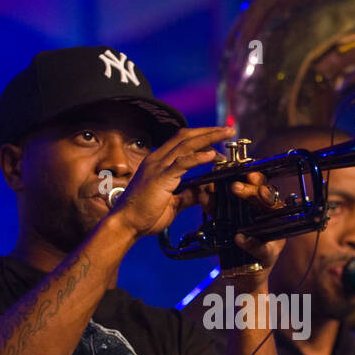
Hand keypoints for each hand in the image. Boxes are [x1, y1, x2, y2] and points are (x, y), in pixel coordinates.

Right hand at [106, 126, 235, 236]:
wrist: (126, 224)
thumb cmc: (145, 216)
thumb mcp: (173, 203)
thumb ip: (188, 194)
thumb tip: (204, 191)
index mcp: (158, 163)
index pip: (182, 142)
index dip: (202, 137)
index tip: (219, 138)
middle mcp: (157, 160)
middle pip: (186, 137)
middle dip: (209, 131)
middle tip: (228, 129)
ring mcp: (158, 167)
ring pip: (186, 144)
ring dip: (209, 138)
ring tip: (226, 134)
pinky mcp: (160, 178)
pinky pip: (182, 163)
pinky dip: (198, 157)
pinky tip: (212, 155)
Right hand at [189, 167, 288, 273]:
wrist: (246, 273)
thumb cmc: (262, 263)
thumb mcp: (265, 257)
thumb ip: (258, 248)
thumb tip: (241, 238)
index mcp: (274, 215)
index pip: (271, 199)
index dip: (265, 191)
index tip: (259, 190)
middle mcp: (258, 208)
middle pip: (253, 191)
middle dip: (245, 188)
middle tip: (234, 187)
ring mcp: (240, 211)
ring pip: (233, 195)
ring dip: (223, 188)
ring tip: (214, 187)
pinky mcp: (224, 217)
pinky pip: (217, 206)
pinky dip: (210, 202)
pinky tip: (204, 198)